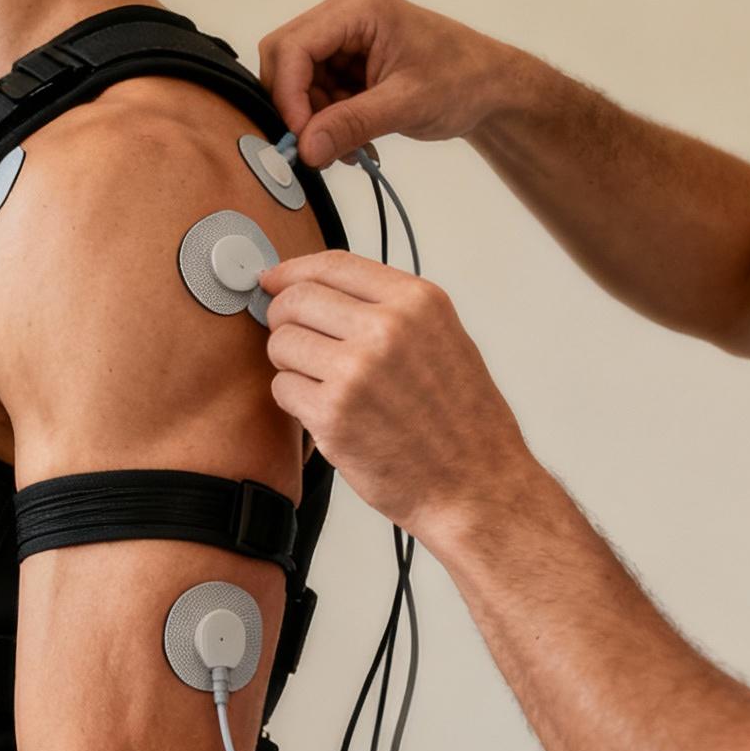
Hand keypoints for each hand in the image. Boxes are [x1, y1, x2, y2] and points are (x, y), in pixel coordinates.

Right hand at [258, 0, 544, 168]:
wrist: (493, 87)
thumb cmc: (463, 82)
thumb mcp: (406, 104)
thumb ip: (351, 124)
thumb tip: (305, 150)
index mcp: (357, 8)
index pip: (294, 46)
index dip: (288, 94)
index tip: (299, 138)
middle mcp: (342, 14)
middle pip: (286, 59)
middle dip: (297, 107)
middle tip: (319, 145)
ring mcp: (343, 37)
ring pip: (297, 81)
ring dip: (315, 121)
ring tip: (350, 148)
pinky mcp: (346, 60)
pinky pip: (316, 92)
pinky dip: (328, 121)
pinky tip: (355, 140)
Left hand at [259, 250, 537, 548]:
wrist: (475, 486)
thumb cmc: (461, 421)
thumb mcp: (443, 339)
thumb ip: (389, 309)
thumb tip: (320, 286)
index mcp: (418, 303)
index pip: (334, 264)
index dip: (293, 270)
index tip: (274, 280)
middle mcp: (388, 329)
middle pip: (297, 299)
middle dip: (285, 318)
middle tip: (295, 340)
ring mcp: (357, 371)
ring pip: (282, 342)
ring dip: (290, 362)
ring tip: (322, 383)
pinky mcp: (333, 415)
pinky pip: (282, 388)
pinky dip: (294, 400)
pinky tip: (325, 412)